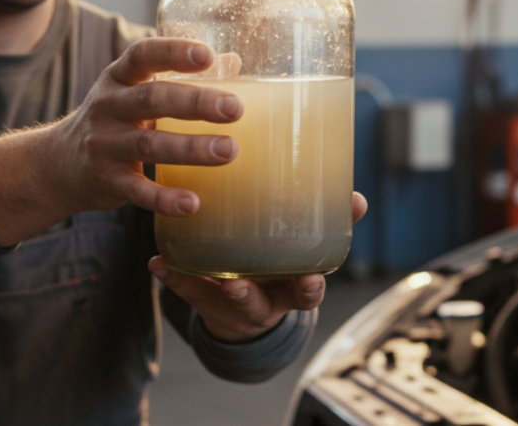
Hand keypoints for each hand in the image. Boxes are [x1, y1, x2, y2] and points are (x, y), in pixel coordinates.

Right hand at [0, 39, 242, 246]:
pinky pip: (137, 190)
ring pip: (149, 145)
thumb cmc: (115, 120)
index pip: (142, 55)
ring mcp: (104, 145)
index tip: (207, 55)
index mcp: (118, 78)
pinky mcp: (106, 181)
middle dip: (195, 103)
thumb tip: (234, 61)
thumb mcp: (134, 91)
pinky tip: (192, 203)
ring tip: (229, 151)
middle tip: (235, 108)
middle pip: (152, 99)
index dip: (173, 53)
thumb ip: (177, 77)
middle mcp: (108, 107)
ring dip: (190, 148)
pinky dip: (164, 198)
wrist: (57, 164)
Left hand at [149, 192, 368, 343]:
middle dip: (259, 296)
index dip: (309, 289)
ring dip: (221, 289)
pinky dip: (172, 277)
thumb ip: (333, 227)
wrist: (243, 316)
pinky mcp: (203, 297)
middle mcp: (264, 301)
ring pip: (228, 300)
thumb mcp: (305, 254)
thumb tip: (359, 200)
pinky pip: (186, 288)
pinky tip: (158, 262)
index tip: (312, 281)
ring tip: (217, 279)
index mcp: (289, 290)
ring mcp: (232, 302)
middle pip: (265, 305)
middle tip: (248, 285)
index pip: (306, 293)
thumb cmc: (279, 270)